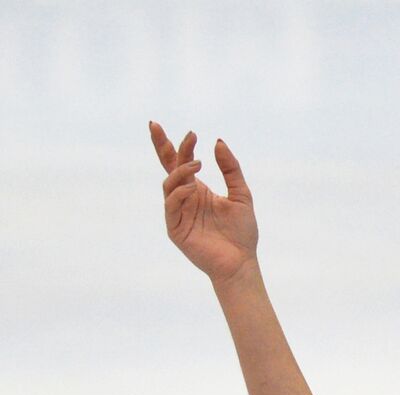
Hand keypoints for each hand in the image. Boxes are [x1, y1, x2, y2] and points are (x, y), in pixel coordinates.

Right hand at [149, 122, 258, 283]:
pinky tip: (191, 187)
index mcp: (197, 190)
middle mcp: (185, 199)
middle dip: (161, 147)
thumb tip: (218, 141)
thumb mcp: (241, 195)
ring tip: (197, 164)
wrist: (241, 262)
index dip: (177, 145)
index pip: (180, 163)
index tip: (186, 131)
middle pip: (168, 168)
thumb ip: (231, 169)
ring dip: (180, 171)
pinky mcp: (176, 228)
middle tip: (157, 127)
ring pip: (169, 184)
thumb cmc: (242, 232)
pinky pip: (171, 206)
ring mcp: (178, 213)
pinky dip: (179, 193)